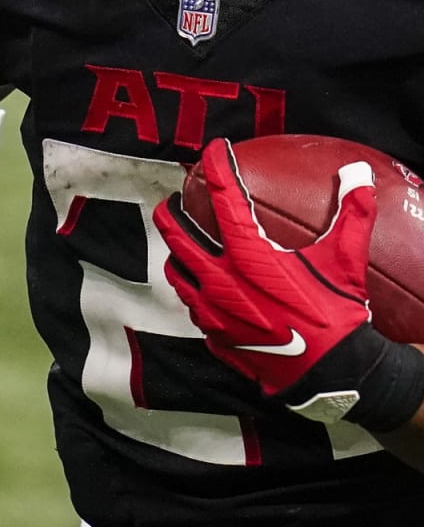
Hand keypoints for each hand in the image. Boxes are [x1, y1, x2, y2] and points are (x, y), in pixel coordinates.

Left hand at [155, 137, 423, 428]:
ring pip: (177, 271)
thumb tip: (357, 175)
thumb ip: (350, 215)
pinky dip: (192, 290)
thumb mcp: (345, 262)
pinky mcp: (214, 335)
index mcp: (249, 255)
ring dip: (177, 252)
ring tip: (182, 243)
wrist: (332, 375)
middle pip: (176, 233)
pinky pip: (191, 306)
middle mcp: (220, 279)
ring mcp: (212, 310)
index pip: (224, 197)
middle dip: (169, 211)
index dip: (216, 167)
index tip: (214, 151)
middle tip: (173, 200)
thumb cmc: (337, 317)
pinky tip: (201, 287)